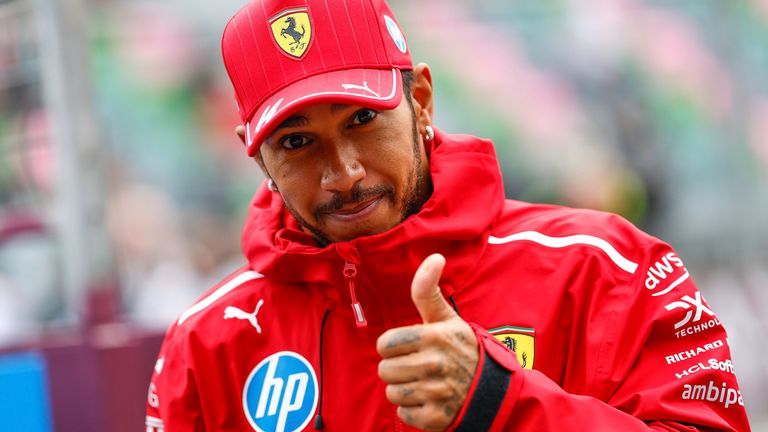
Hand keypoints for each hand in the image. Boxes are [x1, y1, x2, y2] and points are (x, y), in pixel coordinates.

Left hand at [377, 254, 478, 430]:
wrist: (492, 389)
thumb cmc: (462, 348)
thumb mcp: (447, 318)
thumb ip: (428, 290)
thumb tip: (435, 256)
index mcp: (434, 336)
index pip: (384, 344)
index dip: (393, 347)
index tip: (410, 347)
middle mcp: (435, 364)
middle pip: (384, 370)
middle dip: (398, 369)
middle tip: (418, 366)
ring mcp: (437, 393)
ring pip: (392, 393)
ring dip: (404, 390)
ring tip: (424, 383)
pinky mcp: (437, 417)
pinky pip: (404, 414)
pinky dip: (413, 411)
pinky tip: (430, 400)